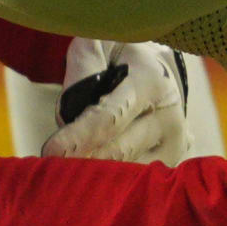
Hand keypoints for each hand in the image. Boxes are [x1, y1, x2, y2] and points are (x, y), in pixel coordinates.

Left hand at [40, 41, 197, 165]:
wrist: (158, 69)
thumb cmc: (119, 56)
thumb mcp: (98, 43)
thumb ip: (82, 67)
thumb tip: (70, 112)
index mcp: (152, 81)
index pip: (110, 118)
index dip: (78, 137)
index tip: (51, 151)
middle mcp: (171, 115)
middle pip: (119, 150)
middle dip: (82, 161)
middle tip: (52, 168)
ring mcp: (175, 143)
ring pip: (128, 171)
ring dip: (96, 175)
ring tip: (68, 173)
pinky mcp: (172, 162)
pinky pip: (138, 180)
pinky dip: (112, 182)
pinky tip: (90, 180)